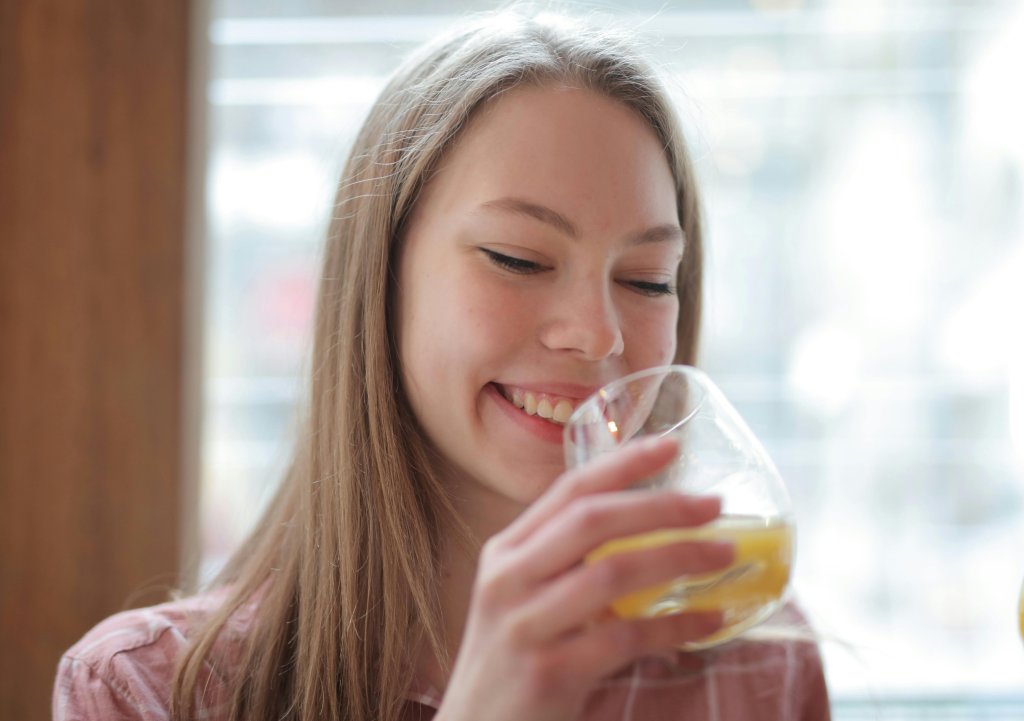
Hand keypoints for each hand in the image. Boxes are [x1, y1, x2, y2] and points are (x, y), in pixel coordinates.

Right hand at [434, 436, 733, 720]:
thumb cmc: (512, 660)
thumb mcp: (521, 598)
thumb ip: (564, 562)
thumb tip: (648, 530)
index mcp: (505, 552)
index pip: (568, 491)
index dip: (621, 463)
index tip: (670, 444)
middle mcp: (508, 579)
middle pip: (592, 521)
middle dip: (659, 505)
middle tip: (713, 503)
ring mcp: (525, 625)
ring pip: (612, 573)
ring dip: (678, 558)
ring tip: (724, 554)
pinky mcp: (549, 672)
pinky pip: (626, 637)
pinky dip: (676, 625)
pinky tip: (710, 619)